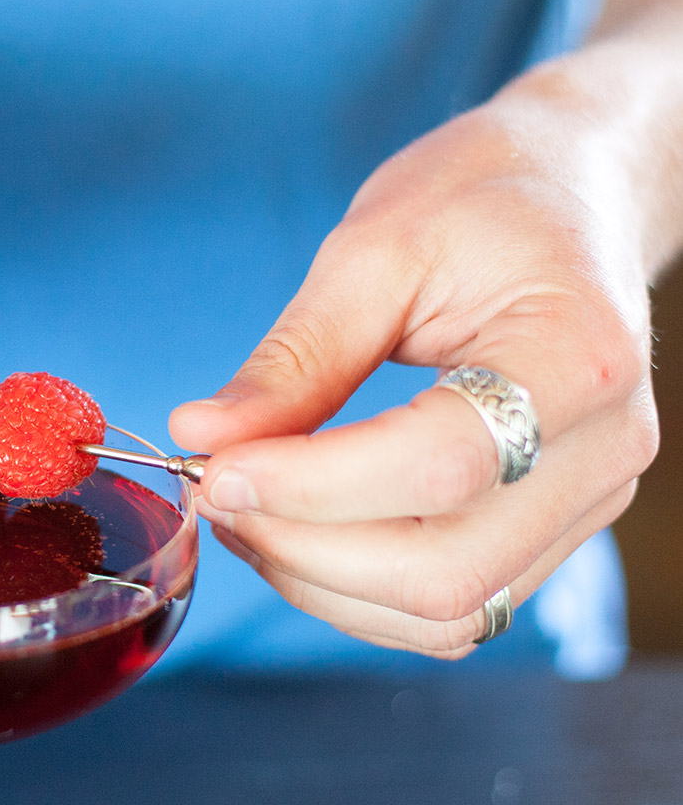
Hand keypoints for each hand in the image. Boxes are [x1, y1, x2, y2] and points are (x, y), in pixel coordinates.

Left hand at [168, 75, 659, 657]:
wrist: (571, 194)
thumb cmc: (484, 201)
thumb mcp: (375, 248)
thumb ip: (293, 357)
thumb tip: (202, 436)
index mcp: (575, 359)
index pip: (440, 465)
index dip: (312, 485)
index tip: (216, 465)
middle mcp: (601, 452)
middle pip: (444, 572)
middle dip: (302, 550)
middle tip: (215, 489)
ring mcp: (583, 503)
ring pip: (445, 611)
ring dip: (318, 583)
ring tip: (244, 509)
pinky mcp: (548, 533)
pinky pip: (451, 608)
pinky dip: (355, 592)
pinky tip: (294, 532)